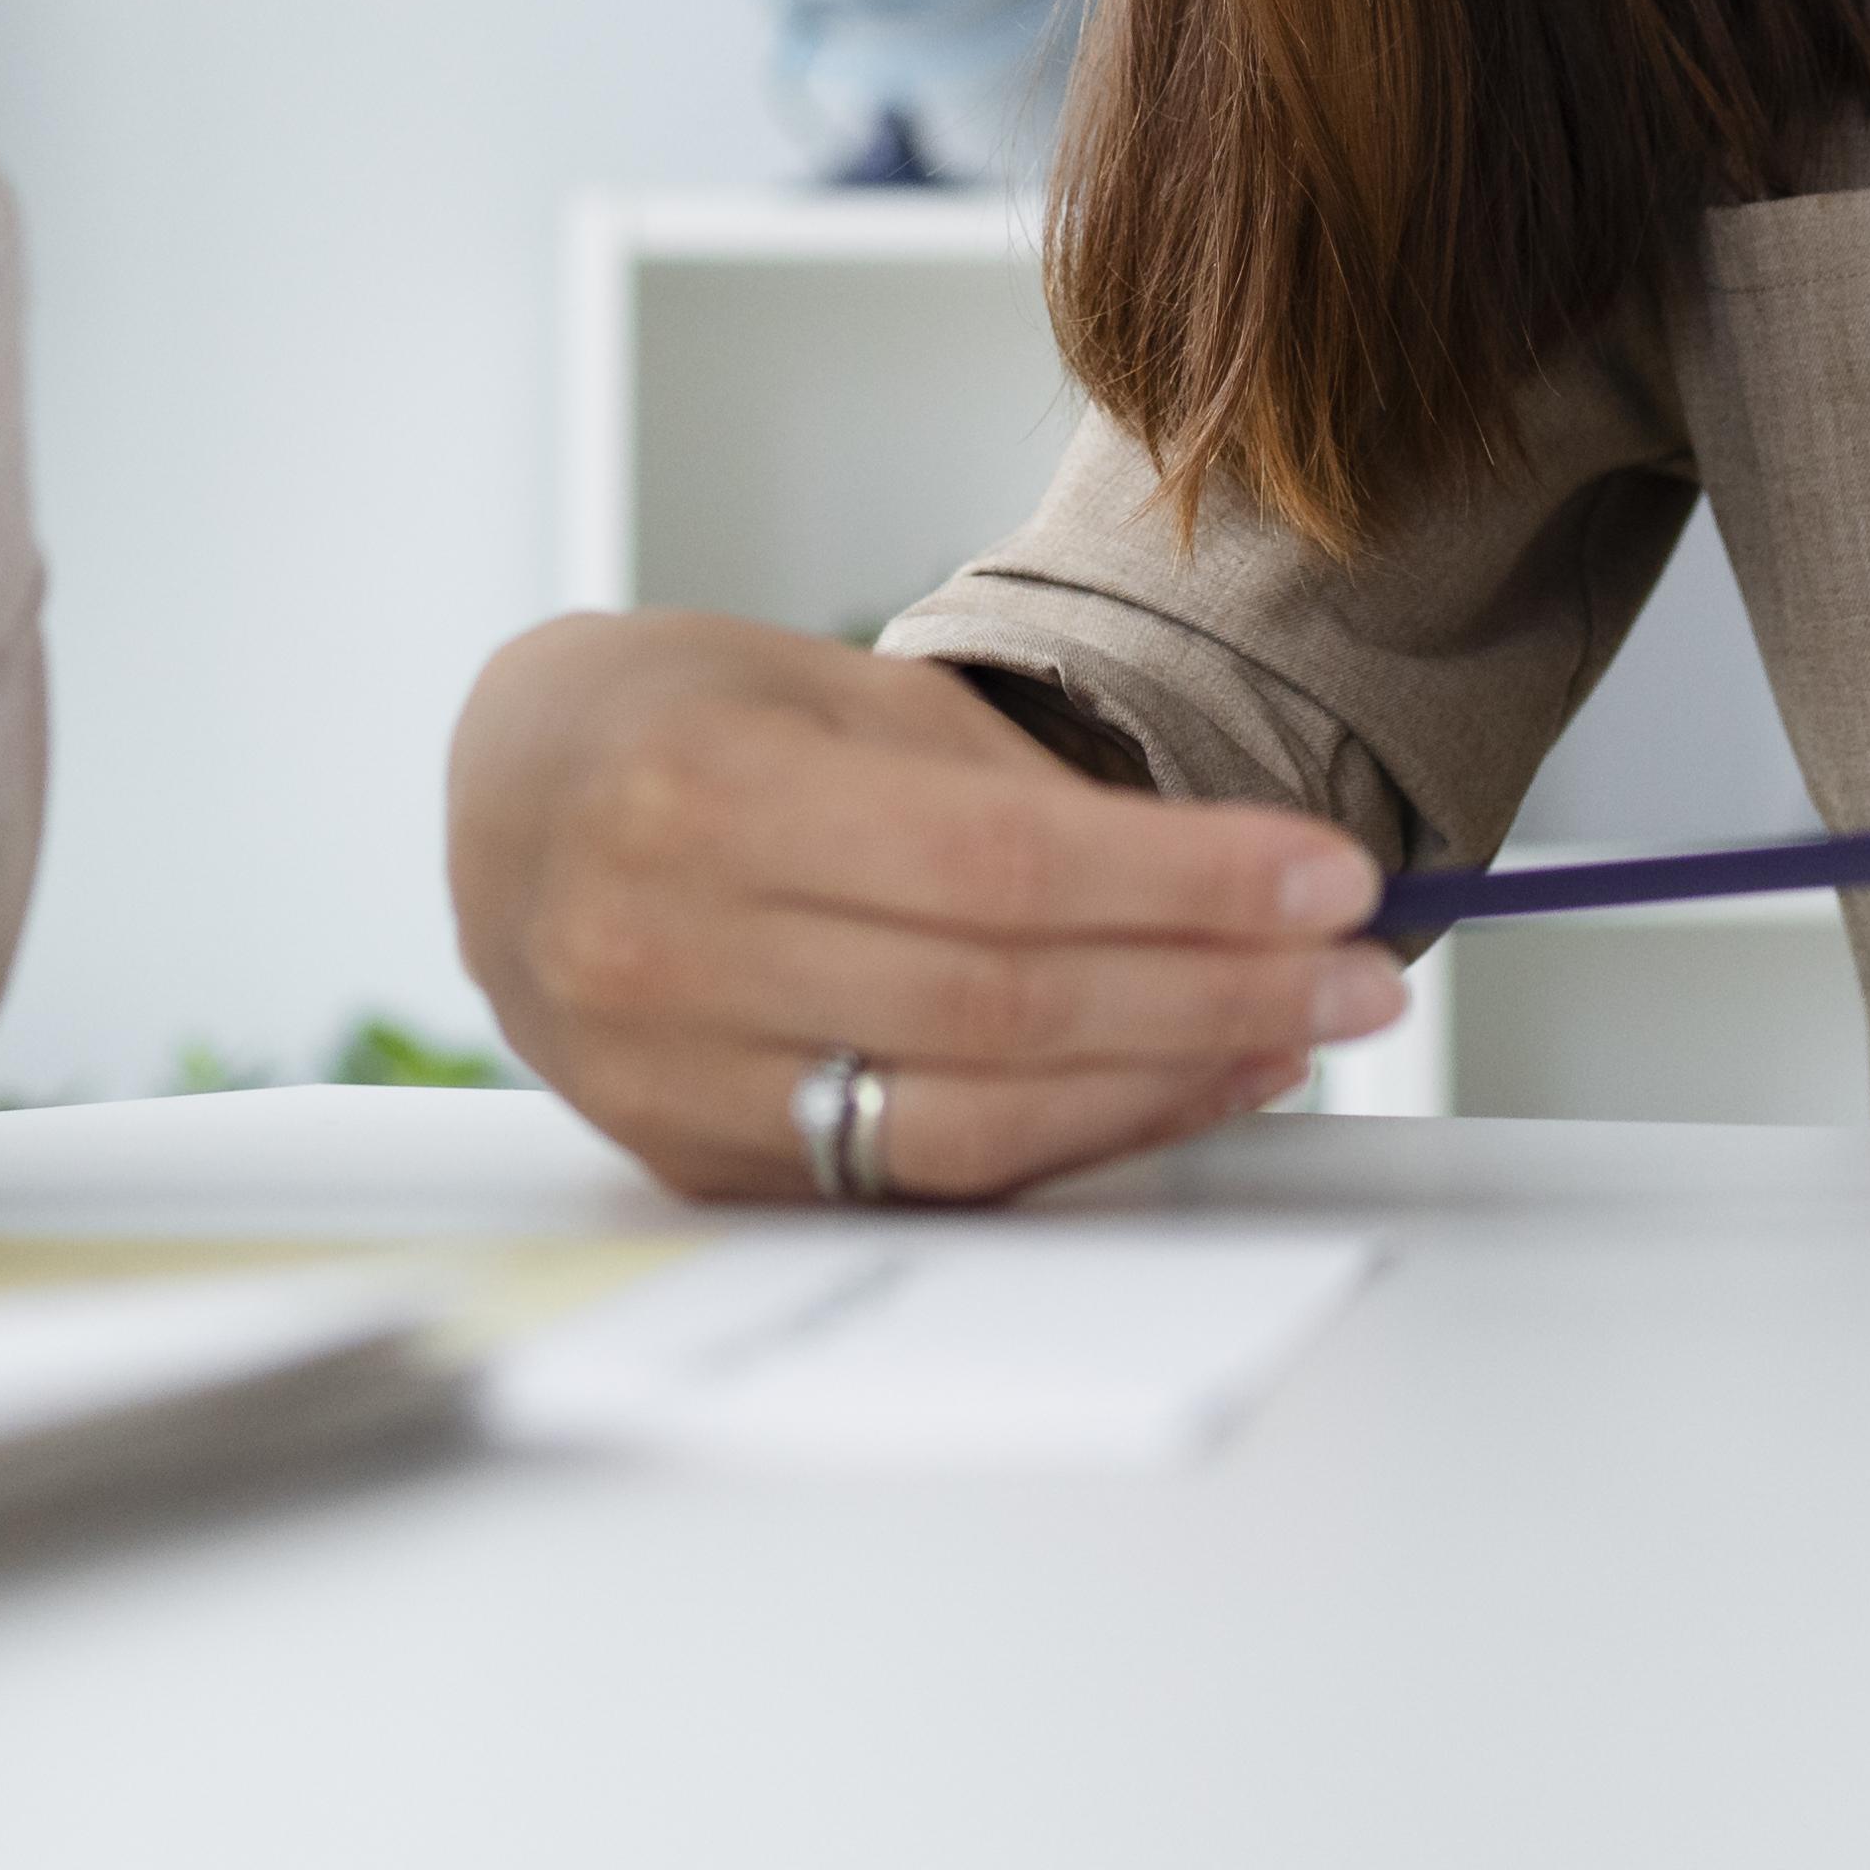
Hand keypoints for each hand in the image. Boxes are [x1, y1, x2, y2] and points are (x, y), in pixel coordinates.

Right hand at [448, 612, 1403, 1203]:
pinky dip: (1075, 1136)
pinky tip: (1177, 1084)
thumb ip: (1002, 794)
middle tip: (1364, 974)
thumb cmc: (684, 720)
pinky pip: (923, 1176)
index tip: (1332, 879)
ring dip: (1170, 1082)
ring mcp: (673, 1084)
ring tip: (1300, 1034)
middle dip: (1216, 989)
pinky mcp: (704, 1166)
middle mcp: (665, 954)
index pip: (998, 868)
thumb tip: (1231, 882)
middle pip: (1003, 1004)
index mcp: (697, 796)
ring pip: (972, 1120)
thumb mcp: (826, 692)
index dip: (1186, 883)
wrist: (506, 802)